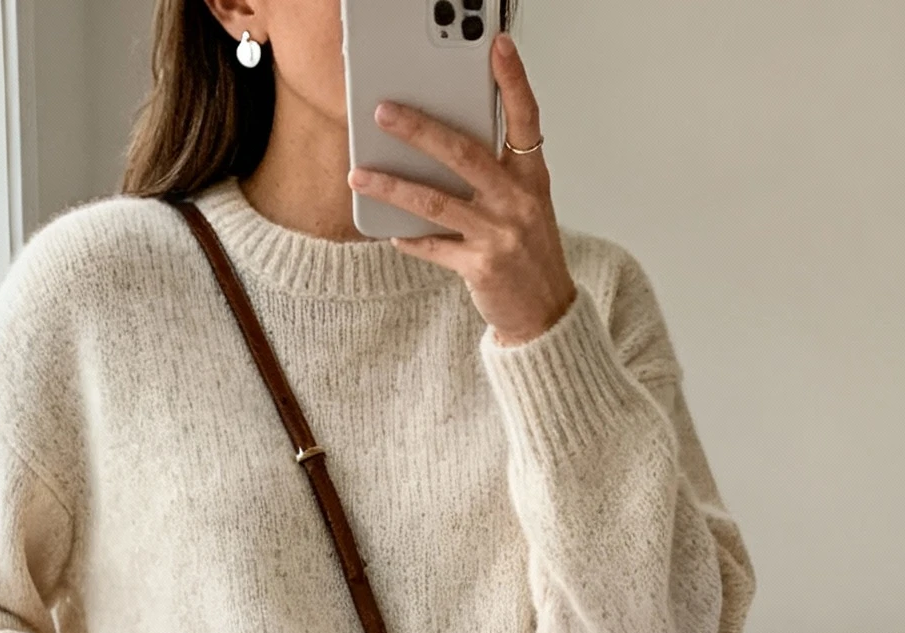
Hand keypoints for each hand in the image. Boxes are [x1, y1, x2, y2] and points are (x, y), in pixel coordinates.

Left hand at [349, 33, 575, 346]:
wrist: (545, 314)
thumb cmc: (529, 253)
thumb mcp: (526, 204)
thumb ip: (496, 173)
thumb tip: (441, 146)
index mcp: (532, 177)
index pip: (525, 117)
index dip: (513, 80)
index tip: (497, 46)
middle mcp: (518, 201)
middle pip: (463, 153)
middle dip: (419, 129)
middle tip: (384, 112)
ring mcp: (500, 234)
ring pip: (435, 201)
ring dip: (392, 186)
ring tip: (360, 174)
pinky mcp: (481, 267)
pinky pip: (434, 247)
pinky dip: (409, 239)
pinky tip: (388, 231)